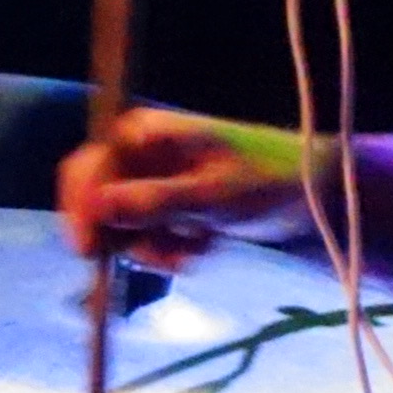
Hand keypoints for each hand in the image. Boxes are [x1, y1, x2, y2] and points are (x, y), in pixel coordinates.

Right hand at [58, 105, 307, 264]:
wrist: (311, 195)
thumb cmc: (267, 179)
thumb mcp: (212, 194)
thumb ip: (154, 201)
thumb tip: (97, 208)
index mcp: (143, 133)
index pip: (87, 168)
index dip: (80, 209)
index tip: (91, 250)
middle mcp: (138, 154)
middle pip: (94, 200)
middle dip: (120, 237)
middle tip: (157, 259)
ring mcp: (150, 182)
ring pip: (119, 227)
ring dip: (151, 248)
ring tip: (193, 253)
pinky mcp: (165, 208)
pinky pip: (144, 238)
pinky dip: (167, 251)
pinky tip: (200, 249)